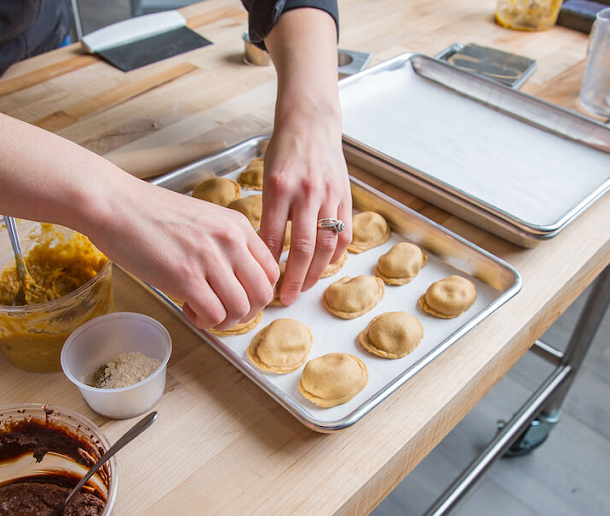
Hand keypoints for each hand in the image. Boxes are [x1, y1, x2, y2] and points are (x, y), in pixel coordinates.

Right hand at [90, 181, 278, 330]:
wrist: (115, 204)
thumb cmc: (150, 213)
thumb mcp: (203, 219)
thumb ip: (224, 243)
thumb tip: (236, 277)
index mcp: (237, 225)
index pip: (271, 269)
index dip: (257, 292)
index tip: (238, 297)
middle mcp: (230, 241)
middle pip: (262, 293)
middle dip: (246, 312)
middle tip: (224, 311)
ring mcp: (209, 259)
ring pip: (241, 309)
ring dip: (224, 320)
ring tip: (203, 311)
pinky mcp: (185, 277)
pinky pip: (214, 315)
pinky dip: (205, 321)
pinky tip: (188, 309)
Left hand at [258, 117, 351, 304]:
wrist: (311, 124)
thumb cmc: (284, 152)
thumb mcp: (267, 178)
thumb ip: (268, 213)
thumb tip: (265, 253)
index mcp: (279, 188)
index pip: (274, 237)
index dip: (269, 266)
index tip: (264, 284)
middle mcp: (306, 192)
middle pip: (303, 247)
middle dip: (293, 278)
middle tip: (286, 297)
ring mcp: (329, 195)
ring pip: (326, 244)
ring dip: (315, 272)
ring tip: (304, 287)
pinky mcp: (345, 196)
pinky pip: (344, 233)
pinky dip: (335, 255)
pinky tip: (324, 266)